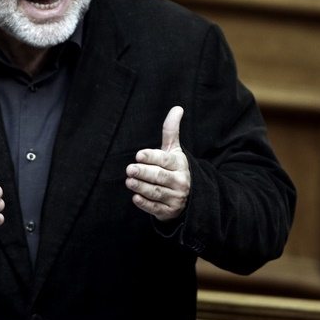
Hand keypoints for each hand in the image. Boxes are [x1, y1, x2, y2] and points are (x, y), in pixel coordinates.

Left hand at [127, 106, 190, 221]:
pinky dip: (146, 204)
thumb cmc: (175, 169)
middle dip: (144, 172)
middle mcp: (180, 181)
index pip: (165, 160)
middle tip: (130, 169)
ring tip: (129, 181)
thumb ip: (171, 130)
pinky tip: (136, 198)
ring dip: (142, 187)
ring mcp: (175, 197)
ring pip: (157, 192)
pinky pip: (156, 208)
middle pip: (160, 176)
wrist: (191, 197)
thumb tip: (177, 108)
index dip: (152, 157)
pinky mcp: (169, 211)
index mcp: (180, 164)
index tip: (139, 155)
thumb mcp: (175, 150)